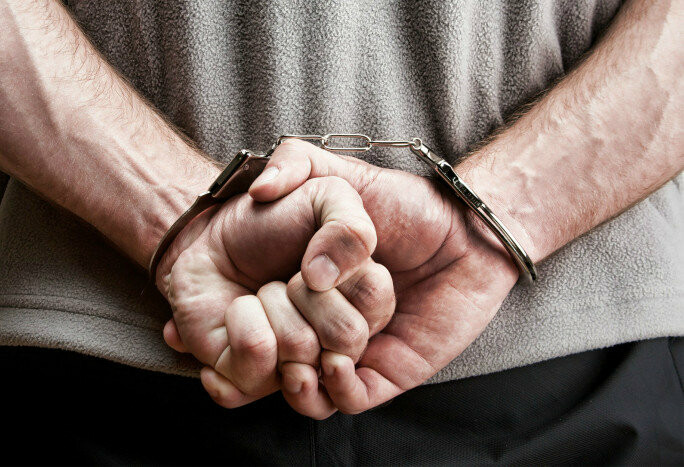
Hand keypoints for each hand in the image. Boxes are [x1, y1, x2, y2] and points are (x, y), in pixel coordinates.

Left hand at [155, 176, 393, 400]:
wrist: (212, 236)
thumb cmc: (271, 218)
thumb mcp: (325, 197)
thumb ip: (351, 227)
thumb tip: (321, 279)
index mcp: (360, 301)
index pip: (376, 304)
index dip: (346, 279)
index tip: (318, 265)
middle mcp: (334, 339)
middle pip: (347, 338)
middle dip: (307, 295)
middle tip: (287, 279)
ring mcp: (295, 363)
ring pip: (301, 353)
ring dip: (271, 305)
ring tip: (261, 293)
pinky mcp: (251, 380)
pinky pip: (256, 370)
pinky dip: (242, 327)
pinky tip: (237, 314)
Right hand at [247, 139, 527, 417]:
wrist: (466, 230)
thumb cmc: (406, 203)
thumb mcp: (342, 175)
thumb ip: (295, 163)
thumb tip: (259, 190)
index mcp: (309, 286)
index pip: (263, 316)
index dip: (246, 318)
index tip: (243, 302)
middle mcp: (327, 319)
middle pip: (284, 352)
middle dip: (280, 342)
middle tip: (291, 318)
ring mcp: (356, 349)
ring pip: (310, 387)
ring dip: (298, 377)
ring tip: (300, 355)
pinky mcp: (388, 372)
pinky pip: (350, 399)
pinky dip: (336, 388)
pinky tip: (338, 360)